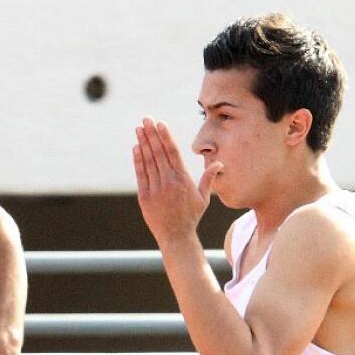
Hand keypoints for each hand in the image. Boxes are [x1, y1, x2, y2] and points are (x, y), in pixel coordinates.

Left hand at [133, 117, 220, 246]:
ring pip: (149, 161)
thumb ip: (208, 179)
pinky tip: (136, 147)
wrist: (176, 236)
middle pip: (159, 152)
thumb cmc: (191, 216)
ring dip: (143, 143)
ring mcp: (156, 189)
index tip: (160, 124)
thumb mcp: (203, 197)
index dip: (165, 136)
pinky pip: (141, 175)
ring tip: (139, 128)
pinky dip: (138, 160)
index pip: (173, 152)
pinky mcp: (145, 197)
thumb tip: (219, 164)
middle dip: (152, 134)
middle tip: (146, 119)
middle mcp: (169, 181)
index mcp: (183, 178)